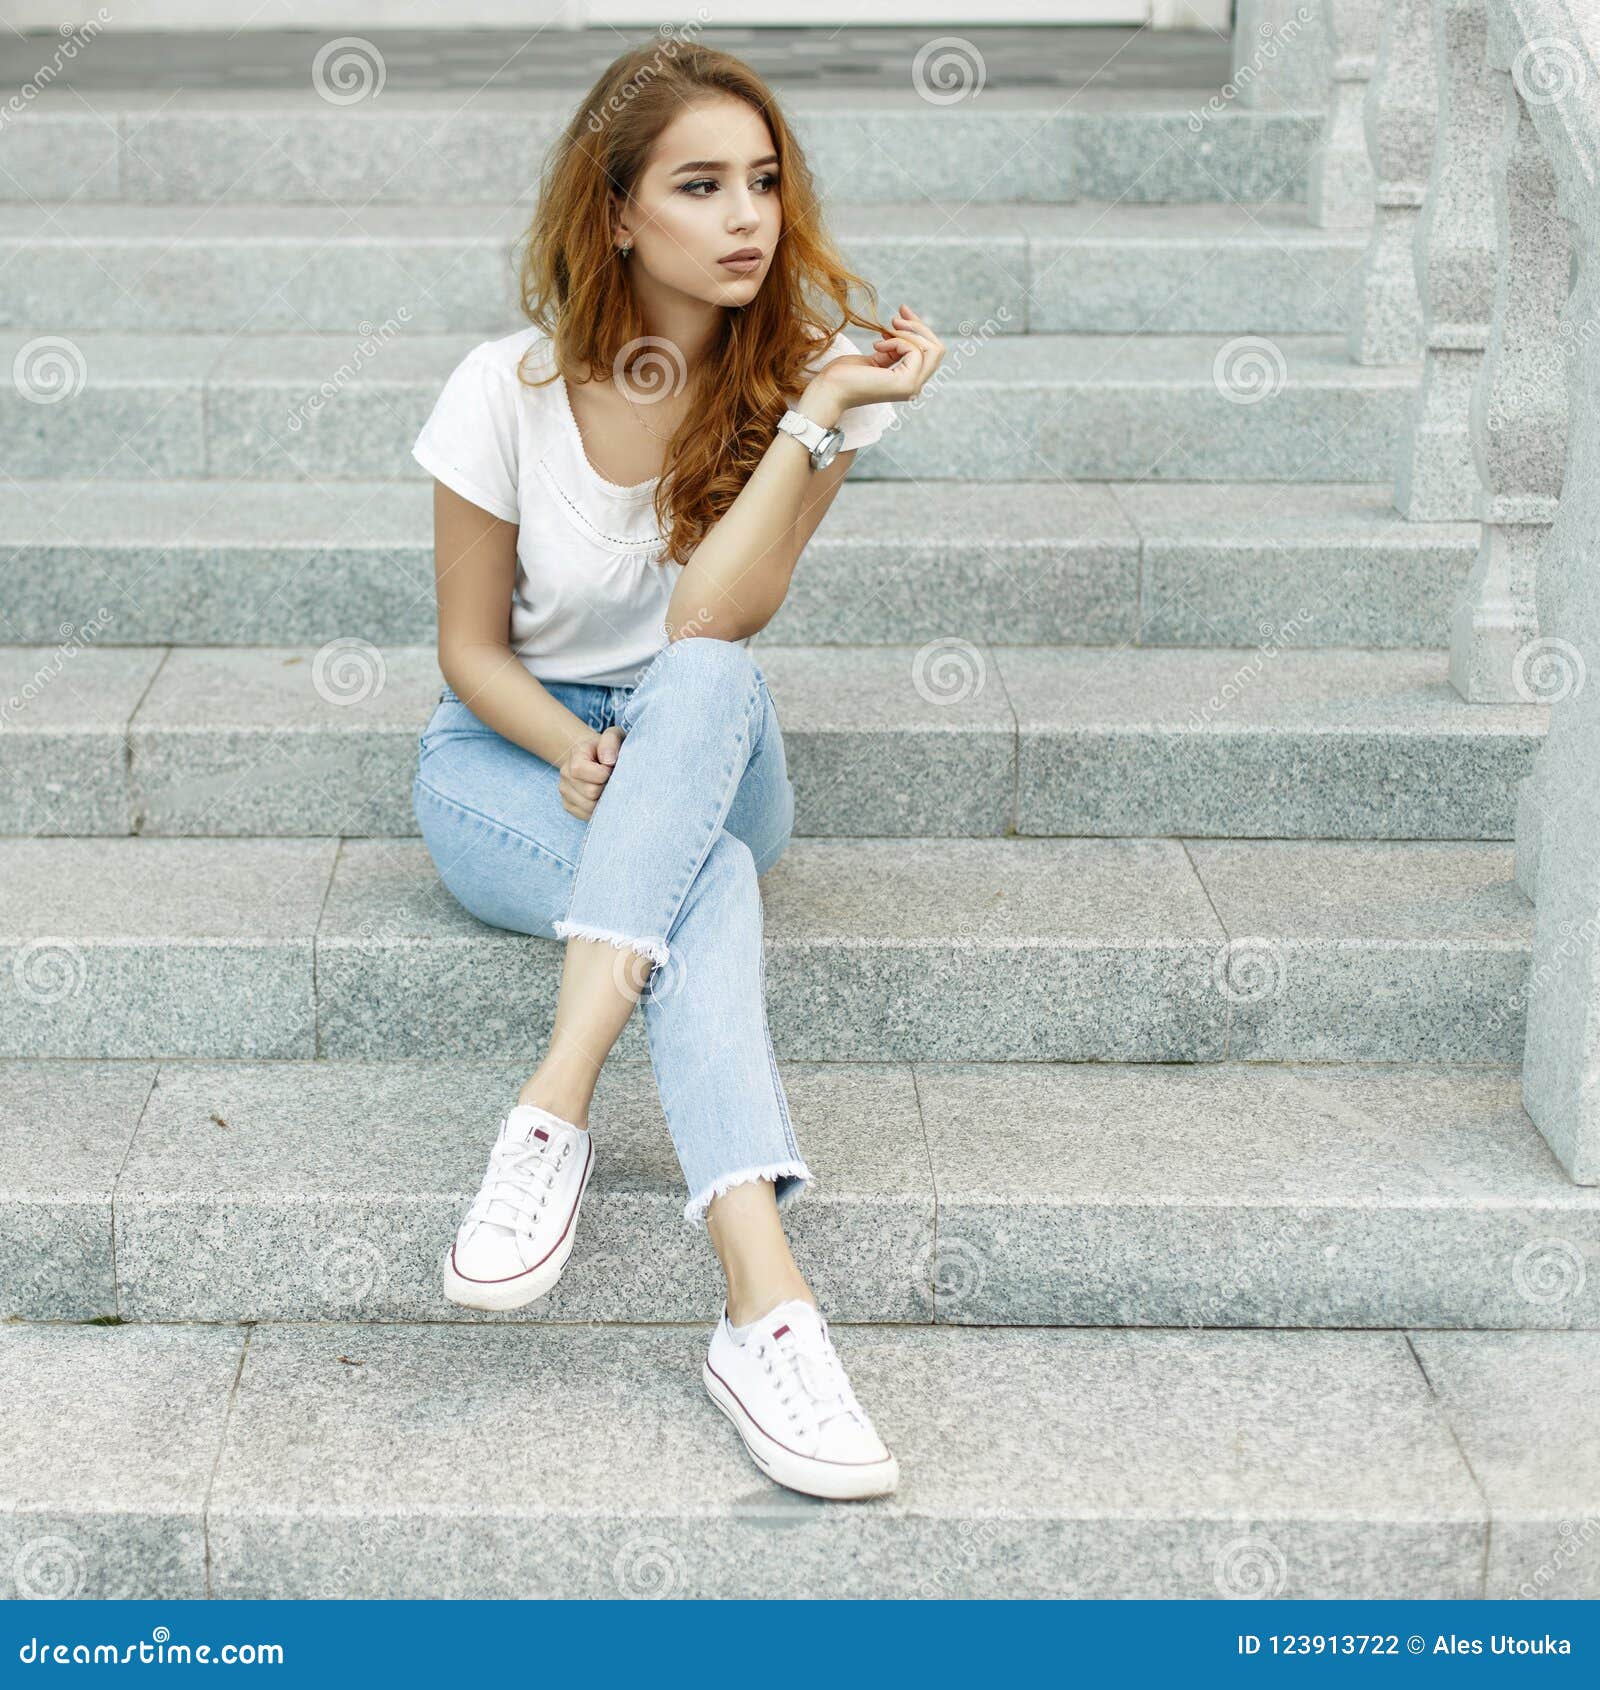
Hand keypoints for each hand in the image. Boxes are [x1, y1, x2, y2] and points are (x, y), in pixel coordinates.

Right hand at [558, 725, 624, 819]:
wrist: (595, 757)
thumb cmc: (607, 749)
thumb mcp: (613, 737)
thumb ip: (611, 743)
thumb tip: (608, 761)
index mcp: (575, 756)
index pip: (586, 772)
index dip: (605, 773)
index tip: (611, 767)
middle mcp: (565, 774)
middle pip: (590, 793)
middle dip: (607, 787)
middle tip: (611, 779)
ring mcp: (565, 792)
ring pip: (589, 807)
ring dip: (604, 800)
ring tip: (607, 787)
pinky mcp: (569, 806)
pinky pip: (586, 815)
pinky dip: (598, 809)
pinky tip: (602, 797)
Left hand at [807, 304, 945, 410]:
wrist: (829, 390)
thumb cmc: (845, 375)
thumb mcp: (876, 357)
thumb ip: (894, 350)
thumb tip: (904, 326)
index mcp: (908, 381)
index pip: (930, 352)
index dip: (918, 329)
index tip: (900, 313)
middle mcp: (914, 387)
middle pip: (937, 350)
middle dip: (919, 327)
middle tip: (895, 317)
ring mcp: (911, 387)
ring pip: (931, 349)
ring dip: (908, 332)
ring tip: (885, 330)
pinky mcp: (905, 383)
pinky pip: (914, 351)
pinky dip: (897, 341)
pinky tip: (878, 345)